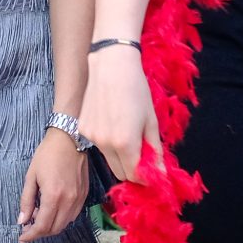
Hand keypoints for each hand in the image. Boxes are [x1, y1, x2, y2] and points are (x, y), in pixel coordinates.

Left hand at [17, 129, 88, 241]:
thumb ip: (26, 200)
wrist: (70, 138)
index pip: (42, 226)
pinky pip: (73, 215)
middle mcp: (68, 200)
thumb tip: (22, 220)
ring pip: (65, 224)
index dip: (30, 235)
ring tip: (39, 216)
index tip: (22, 237)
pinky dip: (61, 218)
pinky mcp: (84, 194)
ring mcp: (79, 198)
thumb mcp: (31, 176)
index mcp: (53, 196)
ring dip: (51, 226)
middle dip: (40, 233)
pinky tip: (52, 210)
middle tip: (28, 227)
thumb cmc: (47, 154)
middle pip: (54, 229)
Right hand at [81, 52, 161, 185]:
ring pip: (108, 159)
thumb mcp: (151, 120)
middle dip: (133, 169)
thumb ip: (154, 150)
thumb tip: (160, 172)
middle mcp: (105, 144)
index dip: (146, 176)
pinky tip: (112, 122)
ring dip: (120, 156)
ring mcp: (91, 137)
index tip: (153, 171)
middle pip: (120, 172)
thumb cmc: (136, 90)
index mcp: (125, 143)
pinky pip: (98, 145)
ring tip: (127, 133)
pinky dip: (107, 142)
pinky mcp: (83, 129)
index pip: (136, 175)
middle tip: (143, 156)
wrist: (111, 66)